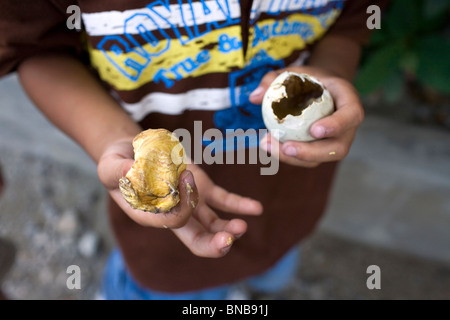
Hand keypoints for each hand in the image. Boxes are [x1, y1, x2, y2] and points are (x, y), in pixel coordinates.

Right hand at [97, 138, 262, 257]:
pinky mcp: (202, 189)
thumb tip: (132, 173)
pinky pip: (223, 201)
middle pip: (195, 239)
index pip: (171, 221)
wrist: (134, 152)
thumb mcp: (111, 165)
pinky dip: (239, 205)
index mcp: (151, 215)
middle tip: (227, 241)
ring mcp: (190, 202)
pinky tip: (255, 208)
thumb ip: (119, 171)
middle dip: (212, 244)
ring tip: (242, 227)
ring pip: (213, 225)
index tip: (185, 176)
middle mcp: (173, 215)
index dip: (182, 205)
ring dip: (229, 229)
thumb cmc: (118, 163)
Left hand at [249, 66, 363, 167]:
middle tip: (287, 147)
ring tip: (268, 145)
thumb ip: (274, 80)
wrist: (321, 89)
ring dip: (294, 158)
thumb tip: (254, 97)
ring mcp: (336, 142)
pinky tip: (267, 144)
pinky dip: (287, 156)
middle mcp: (347, 127)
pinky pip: (307, 159)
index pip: (351, 115)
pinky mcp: (321, 151)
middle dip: (313, 152)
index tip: (314, 130)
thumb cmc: (309, 80)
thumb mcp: (294, 73)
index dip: (336, 125)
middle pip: (338, 148)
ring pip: (321, 159)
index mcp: (348, 102)